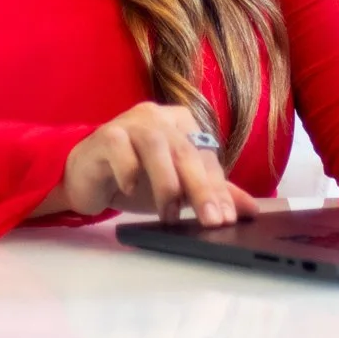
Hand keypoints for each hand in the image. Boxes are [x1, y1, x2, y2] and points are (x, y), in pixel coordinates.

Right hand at [36, 102, 259, 227]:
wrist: (88, 177)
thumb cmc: (136, 179)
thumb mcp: (178, 189)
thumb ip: (212, 192)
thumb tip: (250, 210)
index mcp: (182, 124)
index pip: (207, 155)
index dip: (219, 187)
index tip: (227, 218)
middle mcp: (159, 117)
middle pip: (186, 151)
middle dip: (202, 188)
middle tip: (212, 220)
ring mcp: (131, 123)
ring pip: (157, 146)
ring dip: (167, 184)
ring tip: (169, 215)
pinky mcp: (106, 135)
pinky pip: (121, 149)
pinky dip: (129, 171)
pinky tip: (131, 190)